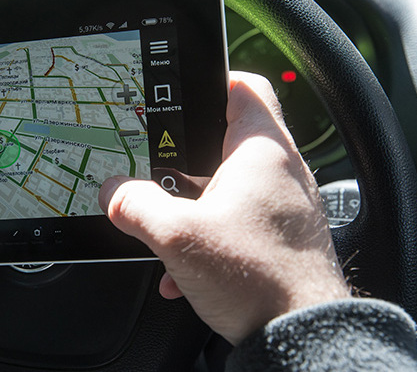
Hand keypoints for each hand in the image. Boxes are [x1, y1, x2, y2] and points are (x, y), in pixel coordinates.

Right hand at [99, 71, 349, 344]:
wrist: (303, 336)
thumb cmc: (258, 279)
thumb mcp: (177, 236)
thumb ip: (135, 206)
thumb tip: (113, 192)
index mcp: (261, 152)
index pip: (245, 86)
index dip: (211, 80)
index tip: (181, 93)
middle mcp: (280, 172)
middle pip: (225, 140)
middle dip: (183, 161)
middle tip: (158, 171)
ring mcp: (283, 205)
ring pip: (226, 187)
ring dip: (192, 207)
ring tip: (167, 231)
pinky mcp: (281, 236)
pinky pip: (237, 221)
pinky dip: (208, 236)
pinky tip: (184, 270)